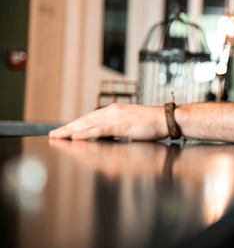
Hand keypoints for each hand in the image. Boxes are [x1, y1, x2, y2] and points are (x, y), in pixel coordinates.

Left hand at [49, 103, 165, 140]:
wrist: (166, 119)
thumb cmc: (152, 123)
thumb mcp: (130, 125)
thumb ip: (116, 129)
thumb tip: (105, 136)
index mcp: (115, 111)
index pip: (90, 118)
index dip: (74, 125)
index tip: (63, 131)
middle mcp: (112, 111)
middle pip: (85, 120)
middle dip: (67, 128)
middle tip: (53, 134)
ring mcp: (116, 118)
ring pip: (89, 124)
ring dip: (71, 131)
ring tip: (58, 136)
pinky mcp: (121, 125)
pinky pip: (100, 130)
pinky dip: (86, 133)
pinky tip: (76, 137)